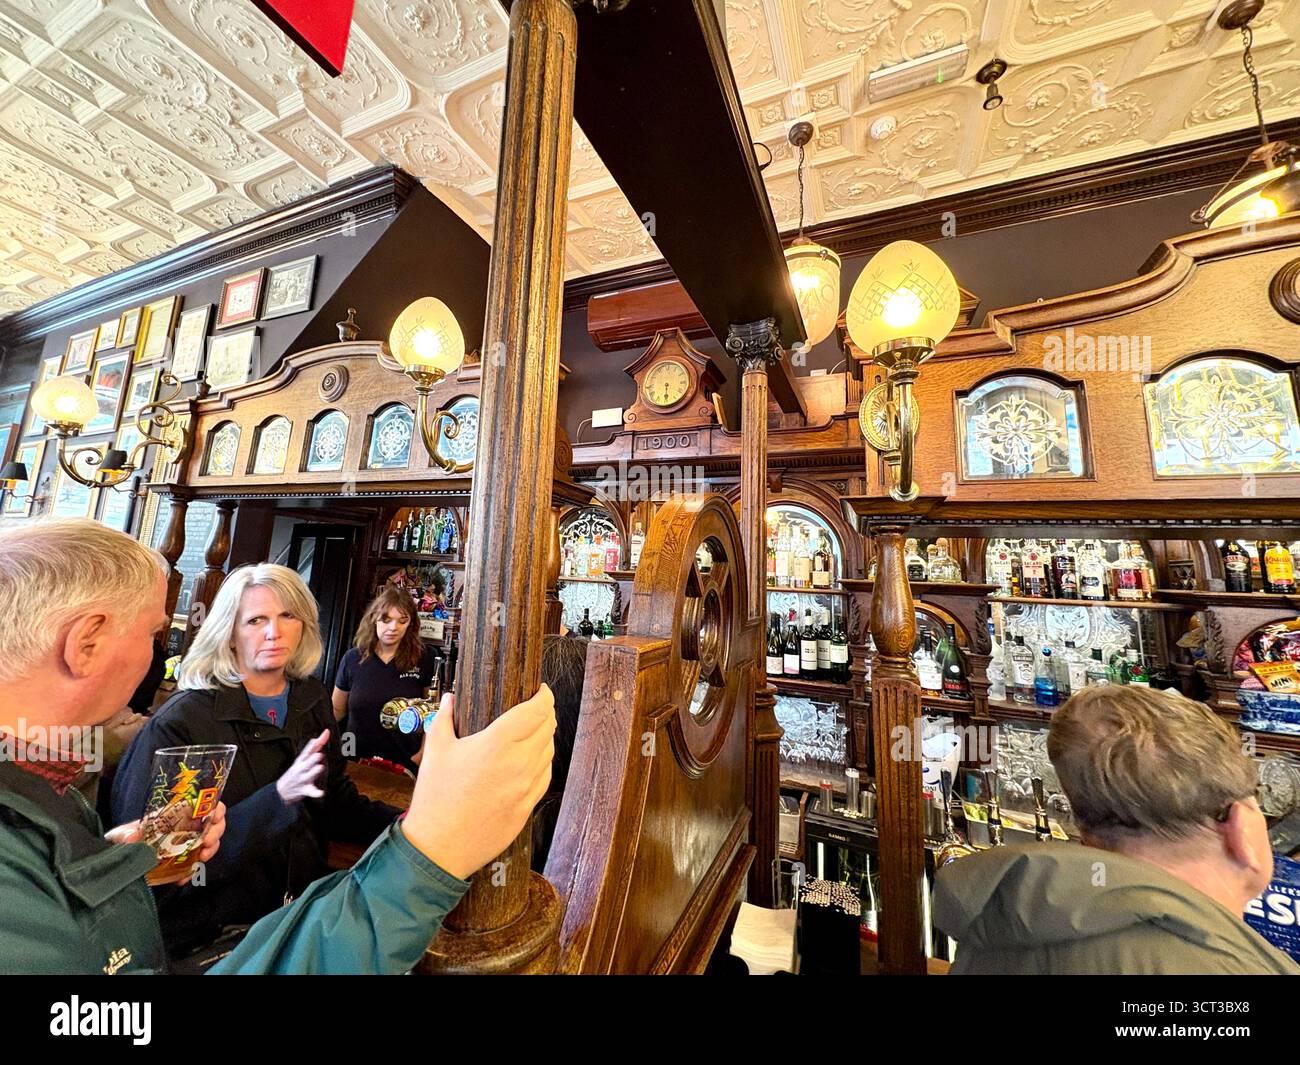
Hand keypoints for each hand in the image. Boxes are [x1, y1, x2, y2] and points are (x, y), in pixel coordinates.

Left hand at [107, 802, 226, 884]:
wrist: (119, 859)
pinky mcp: (182, 862)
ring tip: (202, 857)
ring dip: (211, 849)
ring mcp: (185, 844)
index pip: (202, 805)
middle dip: (216, 831)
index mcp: (175, 814)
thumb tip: (132, 837)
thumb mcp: (121, 834)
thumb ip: (125, 834)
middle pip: (212, 823)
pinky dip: (193, 871)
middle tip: (208, 842)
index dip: (214, 808)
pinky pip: (195, 865)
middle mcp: (184, 827)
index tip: (214, 816)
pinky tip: (183, 878)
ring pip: (209, 842)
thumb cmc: (122, 840)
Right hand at [276, 729, 329, 804]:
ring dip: (313, 772)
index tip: (318, 739)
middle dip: (312, 759)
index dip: (313, 745)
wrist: (281, 790)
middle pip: (307, 763)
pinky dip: (315, 793)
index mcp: (301, 760)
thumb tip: (322, 734)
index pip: (306, 751)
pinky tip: (321, 793)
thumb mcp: (302, 759)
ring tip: (319, 767)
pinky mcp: (305, 789)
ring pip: (309, 775)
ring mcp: (302, 779)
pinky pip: (311, 792)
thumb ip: (314, 747)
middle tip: (319, 754)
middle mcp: (301, 769)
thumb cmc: (295, 772)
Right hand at [402, 687, 554, 879]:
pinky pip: (545, 776)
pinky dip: (543, 762)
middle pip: (548, 728)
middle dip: (546, 713)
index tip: (541, 690)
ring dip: (545, 737)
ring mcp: (526, 787)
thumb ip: (443, 719)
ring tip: (534, 731)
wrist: (440, 848)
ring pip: (549, 752)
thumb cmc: (436, 800)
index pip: (537, 711)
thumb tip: (449, 700)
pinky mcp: (528, 806)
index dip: (545, 696)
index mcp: (497, 744)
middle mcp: (518, 764)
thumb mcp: (435, 751)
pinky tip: (532, 760)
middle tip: (536, 707)